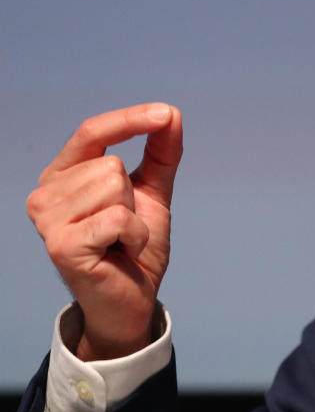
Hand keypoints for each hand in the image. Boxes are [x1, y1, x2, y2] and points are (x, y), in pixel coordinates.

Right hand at [26, 103, 182, 360]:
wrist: (132, 298)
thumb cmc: (133, 245)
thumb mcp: (151, 191)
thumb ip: (161, 153)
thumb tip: (171, 113)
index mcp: (63, 175)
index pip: (92, 131)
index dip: (130, 119)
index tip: (166, 113)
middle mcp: (46, 194)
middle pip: (111, 163)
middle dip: (133, 196)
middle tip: (123, 227)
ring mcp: (48, 220)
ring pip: (114, 186)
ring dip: (134, 218)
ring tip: (119, 240)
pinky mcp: (62, 245)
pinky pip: (119, 217)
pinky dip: (135, 236)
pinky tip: (119, 253)